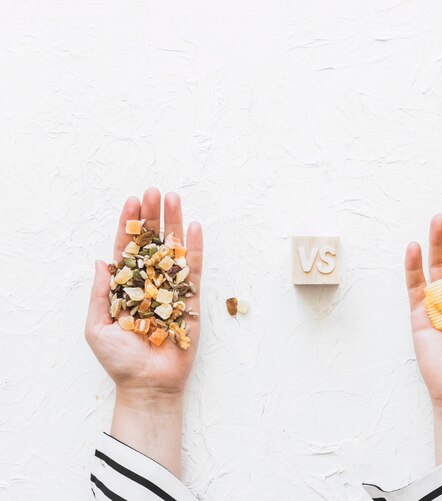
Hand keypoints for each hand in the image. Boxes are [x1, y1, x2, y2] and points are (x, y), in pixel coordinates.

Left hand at [85, 188, 202, 475]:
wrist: (149, 385)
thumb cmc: (120, 361)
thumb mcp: (97, 327)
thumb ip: (101, 294)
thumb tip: (100, 261)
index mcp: (126, 287)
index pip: (128, 249)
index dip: (130, 224)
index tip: (133, 200)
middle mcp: (149, 282)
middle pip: (152, 242)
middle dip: (153, 216)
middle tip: (155, 192)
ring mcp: (171, 289)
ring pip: (174, 250)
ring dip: (175, 224)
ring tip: (175, 198)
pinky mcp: (191, 300)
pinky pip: (194, 270)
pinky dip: (195, 249)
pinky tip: (195, 228)